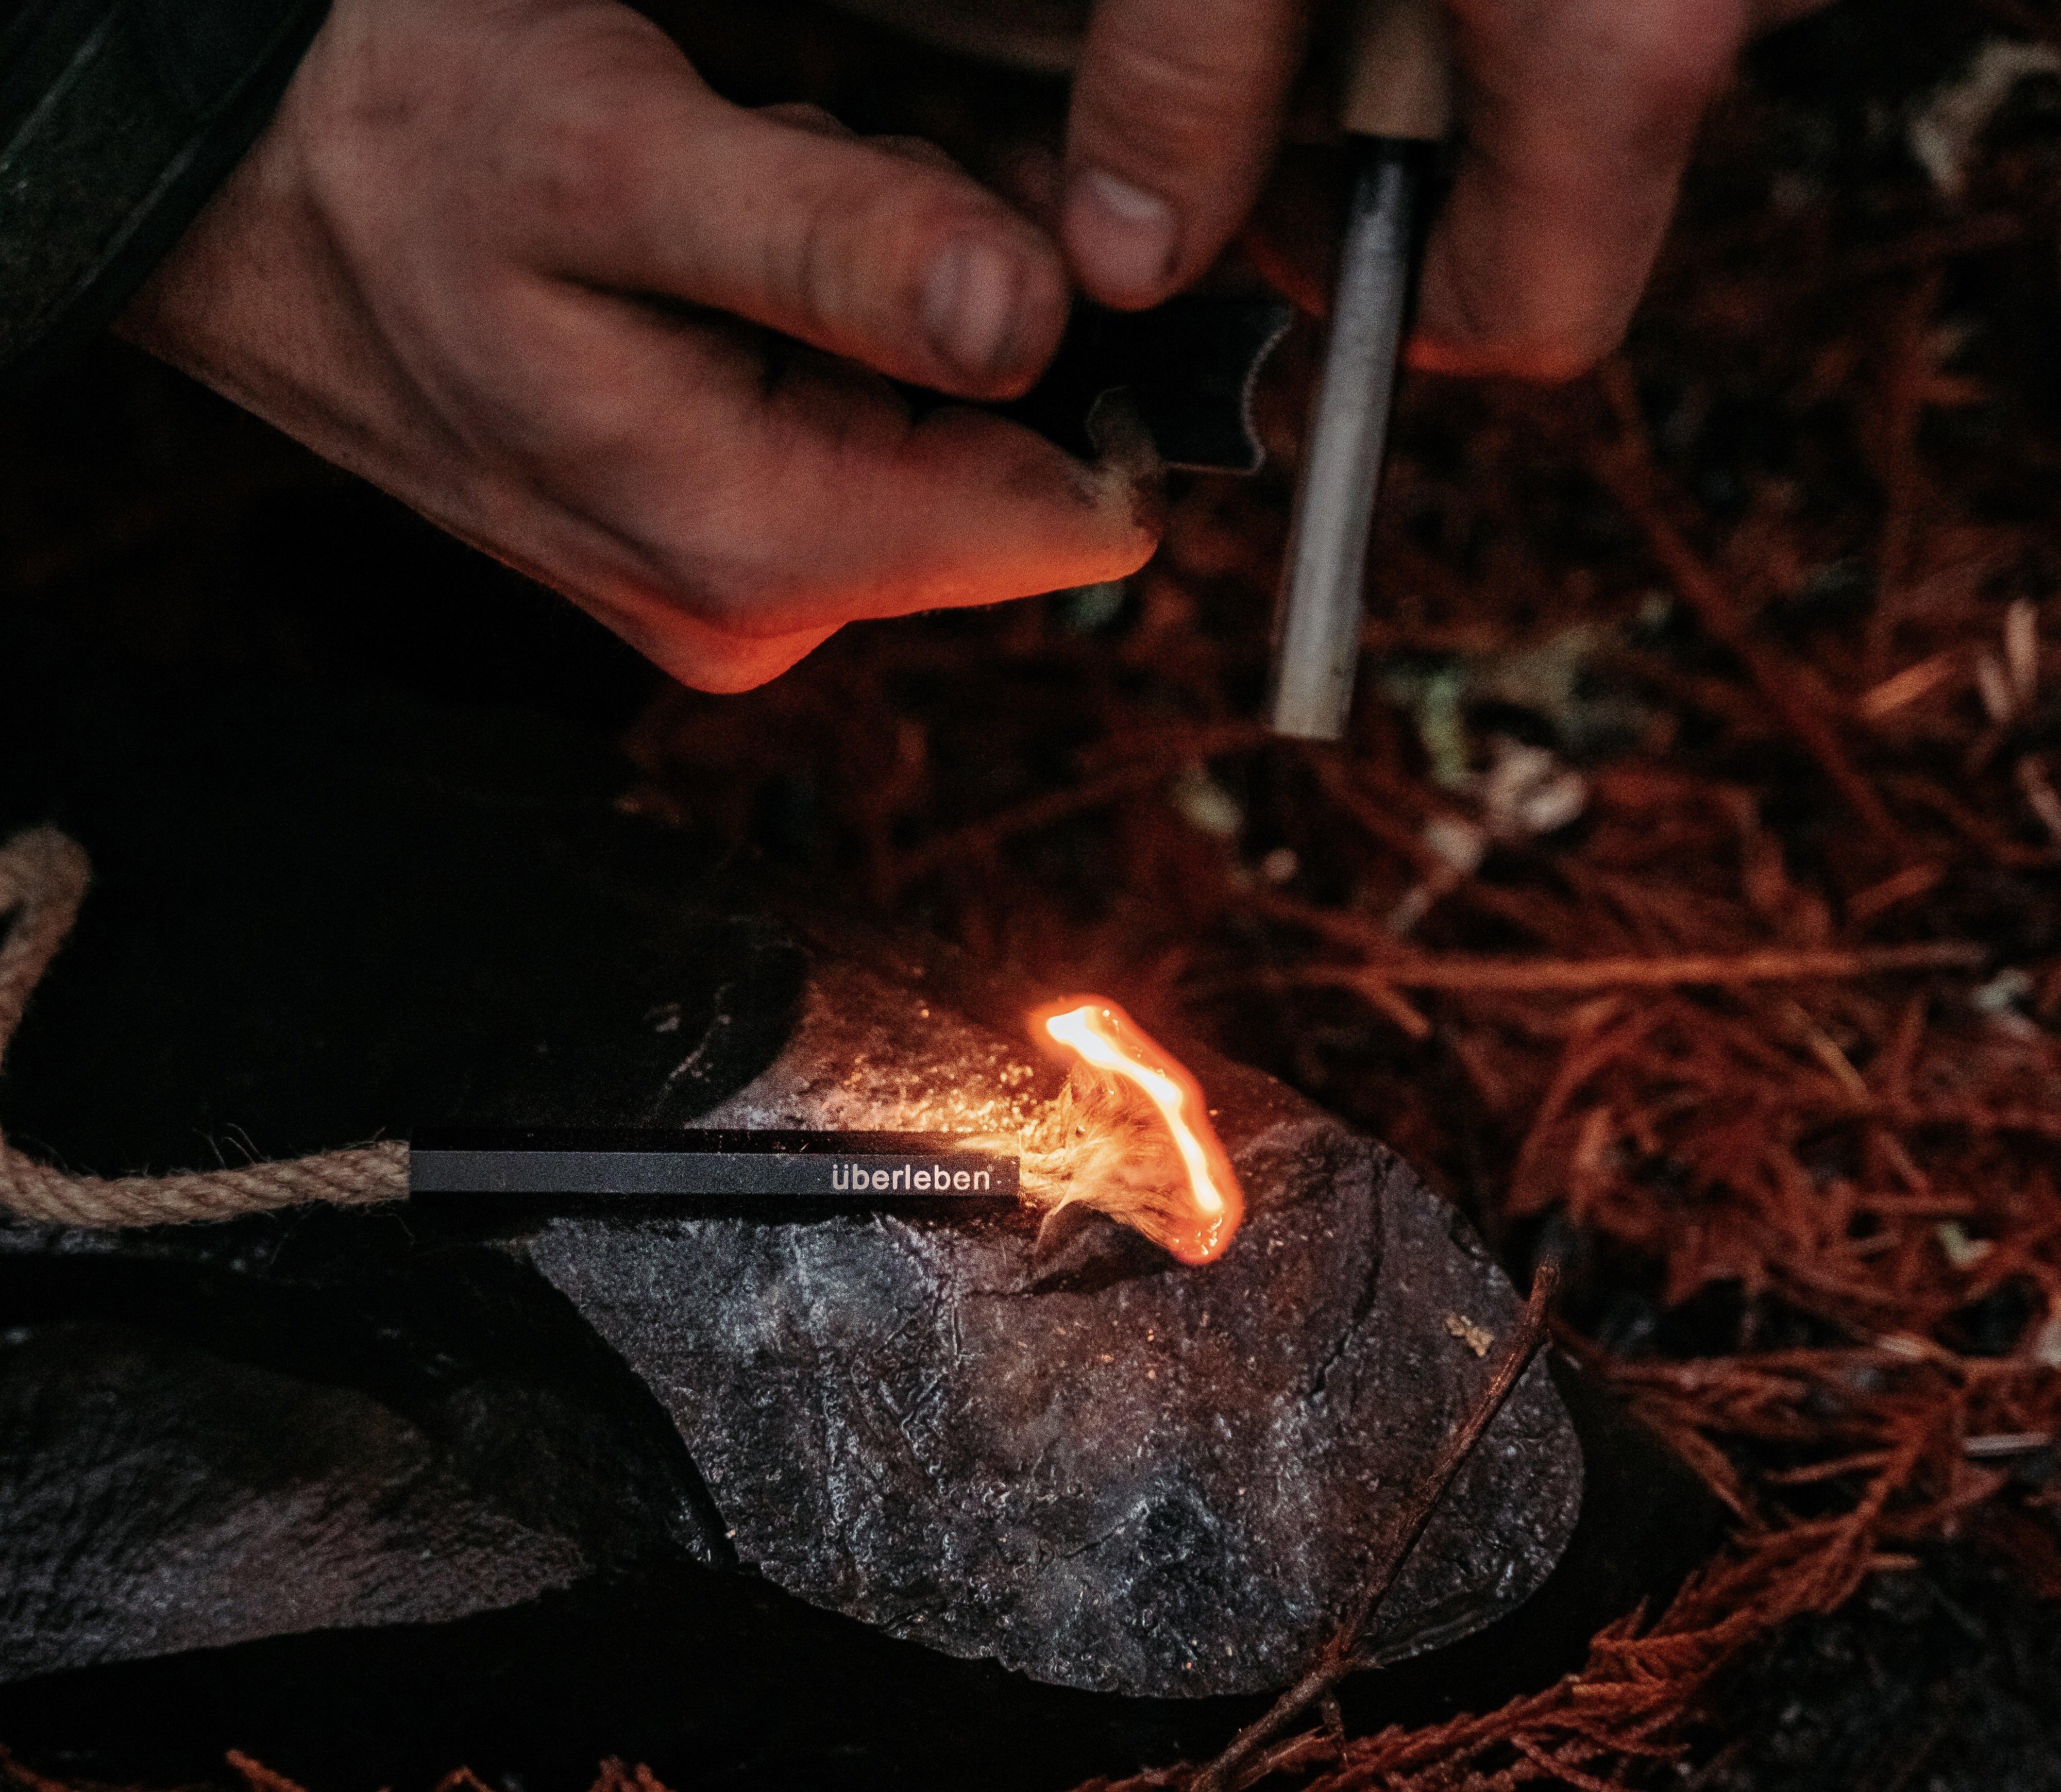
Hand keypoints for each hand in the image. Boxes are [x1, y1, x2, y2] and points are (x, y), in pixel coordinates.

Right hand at [120, 0, 1155, 691]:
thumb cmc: (395, 160)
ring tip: (723, 232)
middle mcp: (757, 611)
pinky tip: (706, 274)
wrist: (240, 201)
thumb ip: (843, 252)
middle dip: (961, 329)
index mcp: (758, 554)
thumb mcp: (619, 162)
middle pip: (1004, 479)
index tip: (997, 245)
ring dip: (878, 317)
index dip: (1089, 372)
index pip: (1067, 520)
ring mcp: (731, 587)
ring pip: (930, 447)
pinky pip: (850, 440)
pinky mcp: (710, 544)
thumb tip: (1037, 325)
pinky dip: (819, 337)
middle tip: (806, 206)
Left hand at [1059, 0, 1824, 377]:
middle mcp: (1706, 18)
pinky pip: (1598, 13)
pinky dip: (1498, 2)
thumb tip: (1125, 259)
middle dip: (1409, 169)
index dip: (1395, 319)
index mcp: (1619, 53)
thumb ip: (1184, 84)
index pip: (1527, 326)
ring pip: (1571, 99)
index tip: (1290, 226)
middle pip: (1549, 211)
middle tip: (1301, 50)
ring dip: (1449, 66)